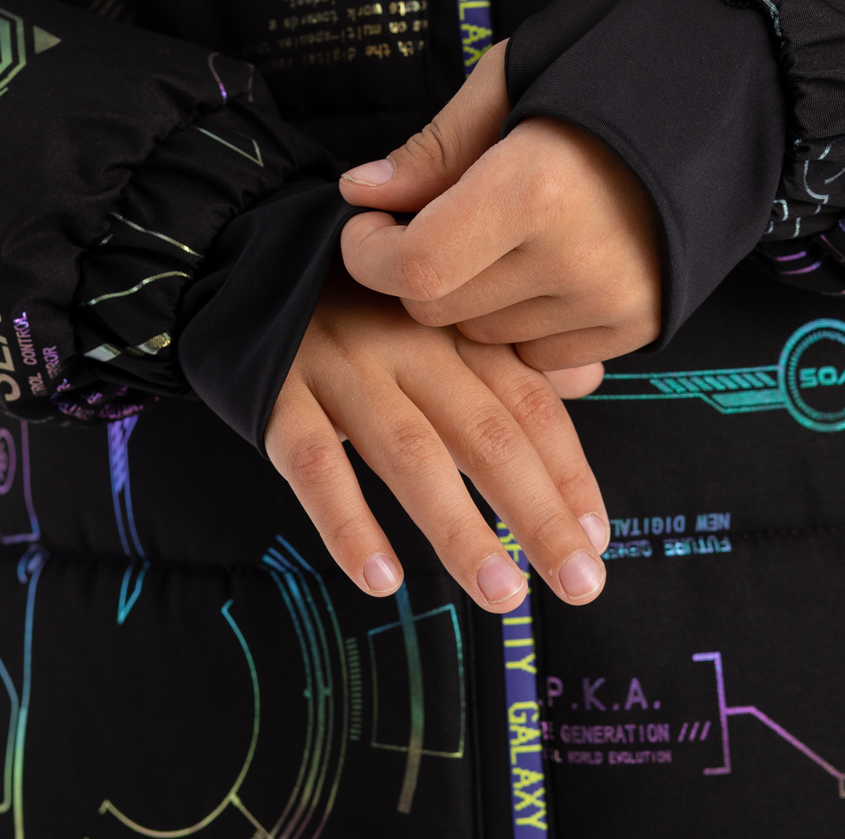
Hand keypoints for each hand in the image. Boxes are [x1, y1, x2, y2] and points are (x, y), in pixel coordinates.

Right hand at [264, 268, 609, 610]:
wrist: (246, 251)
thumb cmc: (358, 300)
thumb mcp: (434, 309)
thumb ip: (505, 351)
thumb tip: (586, 384)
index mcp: (453, 325)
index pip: (527, 401)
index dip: (567, 470)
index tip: (598, 535)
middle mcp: (406, 342)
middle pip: (485, 433)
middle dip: (537, 512)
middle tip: (580, 583)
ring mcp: (340, 365)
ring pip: (409, 453)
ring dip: (458, 528)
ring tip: (501, 592)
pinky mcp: (276, 390)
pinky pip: (312, 461)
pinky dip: (346, 521)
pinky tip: (380, 579)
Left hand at [338, 40, 661, 371]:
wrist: (731, 91)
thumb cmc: (610, 67)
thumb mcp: (511, 81)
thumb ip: (435, 149)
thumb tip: (361, 191)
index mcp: (535, 187)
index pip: (416, 267)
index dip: (369, 255)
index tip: (367, 224)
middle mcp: (576, 258)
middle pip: (440, 309)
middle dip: (415, 269)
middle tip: (431, 220)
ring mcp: (612, 300)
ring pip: (485, 336)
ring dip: (471, 295)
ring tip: (499, 235)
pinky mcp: (640, 324)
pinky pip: (542, 354)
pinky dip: (523, 320)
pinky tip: (542, 262)